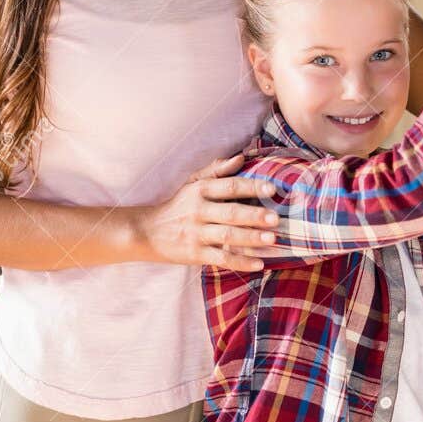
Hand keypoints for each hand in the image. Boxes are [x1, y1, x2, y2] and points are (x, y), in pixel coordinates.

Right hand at [128, 153, 279, 269]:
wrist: (146, 232)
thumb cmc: (177, 205)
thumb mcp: (192, 183)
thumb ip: (217, 170)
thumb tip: (241, 158)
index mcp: (200, 190)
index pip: (230, 186)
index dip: (251, 186)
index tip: (272, 189)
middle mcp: (199, 211)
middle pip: (230, 213)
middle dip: (254, 216)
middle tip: (276, 218)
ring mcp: (197, 233)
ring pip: (227, 236)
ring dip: (251, 238)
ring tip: (273, 240)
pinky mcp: (195, 254)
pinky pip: (221, 258)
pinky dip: (240, 262)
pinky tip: (259, 263)